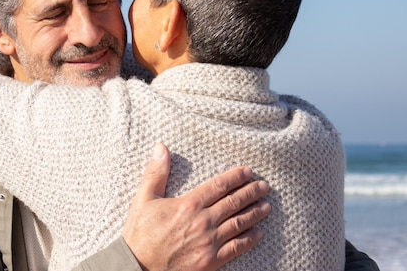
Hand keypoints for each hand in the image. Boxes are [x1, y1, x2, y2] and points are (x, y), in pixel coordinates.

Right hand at [122, 143, 269, 270]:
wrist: (139, 268)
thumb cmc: (140, 233)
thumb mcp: (143, 199)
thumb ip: (155, 173)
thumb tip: (161, 147)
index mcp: (188, 205)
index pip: (218, 186)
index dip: (235, 177)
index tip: (247, 171)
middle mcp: (202, 222)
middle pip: (233, 203)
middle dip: (251, 192)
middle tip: (264, 186)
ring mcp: (209, 243)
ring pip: (239, 224)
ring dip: (254, 213)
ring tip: (266, 205)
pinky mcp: (211, 261)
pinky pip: (236, 248)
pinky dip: (249, 240)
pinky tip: (259, 234)